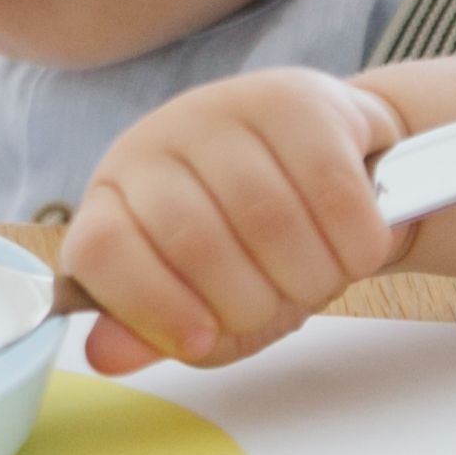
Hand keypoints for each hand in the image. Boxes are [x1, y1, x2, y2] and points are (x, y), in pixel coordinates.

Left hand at [58, 68, 408, 372]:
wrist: (336, 162)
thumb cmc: (259, 244)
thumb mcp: (204, 302)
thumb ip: (156, 331)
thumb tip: (108, 356)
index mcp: (117, 196)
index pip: (101, 250)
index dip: (150, 308)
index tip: (201, 338)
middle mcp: (158, 141)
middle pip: (195, 244)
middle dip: (252, 302)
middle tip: (279, 302)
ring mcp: (225, 110)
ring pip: (270, 220)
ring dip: (310, 277)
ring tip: (316, 275)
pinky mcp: (298, 99)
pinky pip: (333, 193)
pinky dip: (354, 244)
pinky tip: (350, 248)